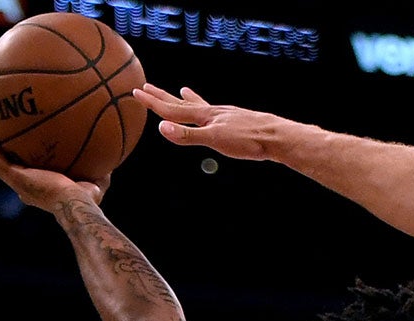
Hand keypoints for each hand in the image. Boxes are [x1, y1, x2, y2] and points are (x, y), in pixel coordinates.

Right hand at [0, 121, 106, 213]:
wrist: (76, 205)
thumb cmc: (88, 200)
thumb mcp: (95, 183)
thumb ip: (100, 173)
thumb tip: (112, 163)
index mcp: (38, 189)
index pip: (23, 176)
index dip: (16, 166)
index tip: (13, 153)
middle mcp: (24, 187)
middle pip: (3, 167)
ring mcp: (17, 182)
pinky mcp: (14, 177)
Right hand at [135, 83, 286, 158]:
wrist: (277, 137)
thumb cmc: (248, 140)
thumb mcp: (215, 140)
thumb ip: (188, 136)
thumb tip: (161, 129)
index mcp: (204, 117)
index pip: (172, 110)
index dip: (153, 103)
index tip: (136, 91)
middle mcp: (213, 112)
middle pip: (183, 104)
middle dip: (163, 97)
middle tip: (147, 86)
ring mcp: (226, 116)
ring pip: (201, 106)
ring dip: (188, 100)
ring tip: (182, 90)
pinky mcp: (238, 122)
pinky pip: (218, 114)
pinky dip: (211, 110)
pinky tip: (217, 112)